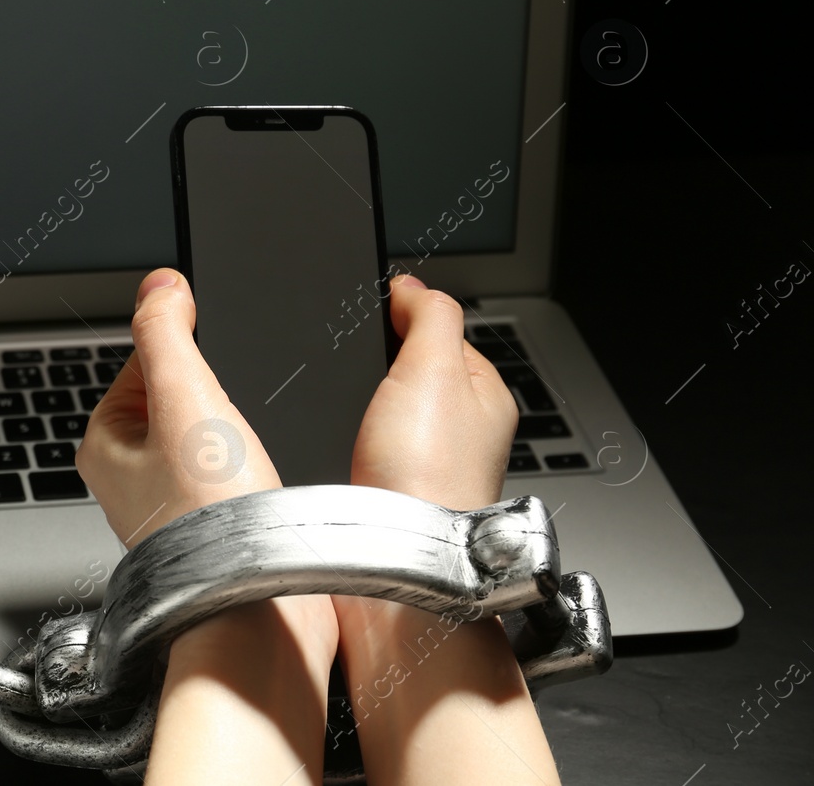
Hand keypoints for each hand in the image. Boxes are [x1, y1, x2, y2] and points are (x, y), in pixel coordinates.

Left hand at [80, 268, 338, 785]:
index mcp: (102, 441)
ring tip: (248, 460)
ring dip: (238, 434)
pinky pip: (232, 473)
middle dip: (217, 396)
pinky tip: (263, 483)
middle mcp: (126, 475)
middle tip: (233, 425)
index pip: (142, 360)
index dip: (187, 351)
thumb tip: (160, 284)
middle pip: (180, 394)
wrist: (255, 601)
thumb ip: (166, 330)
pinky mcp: (209, 525)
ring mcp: (168, 503)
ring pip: (209, 434)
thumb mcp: (185, 396)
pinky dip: (252, 468)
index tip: (214, 367)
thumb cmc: (211, 517)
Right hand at [351, 273, 518, 510]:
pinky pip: (373, 444)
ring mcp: (431, 461)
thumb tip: (413, 285)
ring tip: (360, 417)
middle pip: (414, 371)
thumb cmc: (430, 473)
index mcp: (486, 395)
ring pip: (390, 411)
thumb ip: (430, 315)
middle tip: (368, 378)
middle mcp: (465, 430)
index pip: (444, 333)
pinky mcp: (397, 488)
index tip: (376, 317)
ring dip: (367, 409)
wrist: (401, 552)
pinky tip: (351, 447)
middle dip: (383, 368)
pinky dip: (357, 440)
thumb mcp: (433, 368)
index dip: (406, 319)